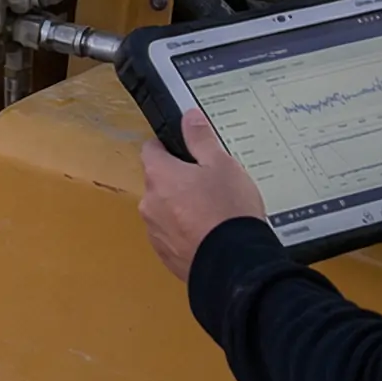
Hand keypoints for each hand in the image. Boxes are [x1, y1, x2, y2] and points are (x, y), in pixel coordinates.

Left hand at [138, 111, 267, 280]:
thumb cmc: (228, 210)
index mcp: (158, 175)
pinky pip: (172, 235)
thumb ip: (201, 138)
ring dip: (181, 208)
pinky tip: (210, 234)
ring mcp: (155, 231)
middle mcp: (149, 202)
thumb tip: (188, 116)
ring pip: (164, 210)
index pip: (151, 149)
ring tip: (214, 212)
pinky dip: (186, 232)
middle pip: (159, 181)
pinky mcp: (165, 254)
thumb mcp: (221, 164)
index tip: (185, 150)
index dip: (168, 146)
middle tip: (209, 184)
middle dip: (179, 180)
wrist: (233, 264)